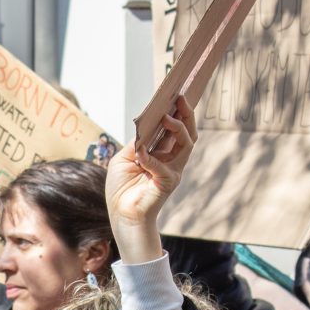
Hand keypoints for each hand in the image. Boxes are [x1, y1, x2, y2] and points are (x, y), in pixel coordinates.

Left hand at [109, 96, 196, 262]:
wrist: (122, 215)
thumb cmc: (122, 188)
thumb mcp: (124, 158)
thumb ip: (137, 142)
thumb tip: (145, 126)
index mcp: (162, 153)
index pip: (175, 129)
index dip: (178, 112)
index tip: (175, 94)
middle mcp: (172, 160)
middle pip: (187, 133)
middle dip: (186, 114)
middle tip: (180, 98)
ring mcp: (173, 171)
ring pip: (186, 145)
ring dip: (178, 130)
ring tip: (168, 118)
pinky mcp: (167, 183)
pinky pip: (162, 167)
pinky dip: (151, 159)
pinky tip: (140, 152)